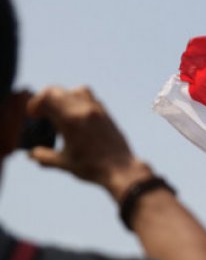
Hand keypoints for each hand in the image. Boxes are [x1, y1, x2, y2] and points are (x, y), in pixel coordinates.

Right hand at [26, 86, 150, 199]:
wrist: (121, 169)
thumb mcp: (63, 163)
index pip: (47, 97)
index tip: (34, 116)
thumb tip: (31, 154)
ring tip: (61, 113)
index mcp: (70, 120)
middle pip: (58, 91)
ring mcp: (98, 111)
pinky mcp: (107, 115)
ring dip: (65, 97)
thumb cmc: (92, 167)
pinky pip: (91, 99)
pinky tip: (78, 118)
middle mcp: (84, 110)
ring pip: (77, 90)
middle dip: (46, 99)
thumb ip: (43, 157)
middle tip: (43, 114)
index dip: (35, 103)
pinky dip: (80, 102)